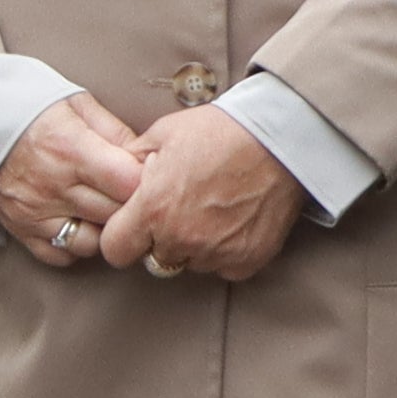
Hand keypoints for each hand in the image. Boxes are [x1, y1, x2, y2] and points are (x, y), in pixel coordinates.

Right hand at [0, 94, 154, 267]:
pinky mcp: (20, 229)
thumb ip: (113, 130)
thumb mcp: (74, 103)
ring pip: (94, 242)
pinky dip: (77, 245)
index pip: (129, 182)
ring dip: (106, 228)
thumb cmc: (25, 106)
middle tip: (133, 191)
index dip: (147, 179)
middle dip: (133, 205)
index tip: (149, 172)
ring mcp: (35, 213)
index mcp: (72, 149)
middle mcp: (54, 186)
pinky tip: (80, 222)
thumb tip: (146, 153)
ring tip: (105, 207)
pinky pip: (61, 254)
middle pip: (116, 214)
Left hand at [101, 105, 304, 283]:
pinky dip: (226, 250)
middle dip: (161, 239)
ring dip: (195, 245)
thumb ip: (132, 163)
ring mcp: (216, 254)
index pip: (115, 250)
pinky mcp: (247, 261)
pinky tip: (235, 219)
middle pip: (155, 259)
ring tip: (214, 207)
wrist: (281, 138)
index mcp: (155, 209)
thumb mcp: (164, 133)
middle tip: (182, 207)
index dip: (122, 237)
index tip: (135, 225)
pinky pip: (223, 267)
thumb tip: (118, 180)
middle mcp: (182, 239)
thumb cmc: (222, 130)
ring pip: (191, 263)